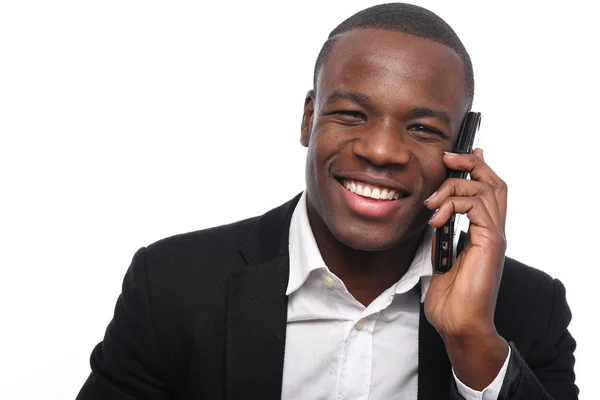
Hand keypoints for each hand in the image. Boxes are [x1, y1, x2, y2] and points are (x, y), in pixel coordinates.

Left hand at [423, 148, 508, 389]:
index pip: (487, 191)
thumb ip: (442, 235)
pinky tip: (437, 218)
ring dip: (454, 187)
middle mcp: (493, 231)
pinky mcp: (490, 243)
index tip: (455, 157)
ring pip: (486, 190)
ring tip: (431, 202)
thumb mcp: (439, 258)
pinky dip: (454, 204)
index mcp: (483, 233)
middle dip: (472, 163)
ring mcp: (494, 236)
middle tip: (448, 158)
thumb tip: (433, 215)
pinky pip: (477, 208)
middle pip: (495, 182)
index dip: (476, 169)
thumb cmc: (450, 299)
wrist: (459, 324)